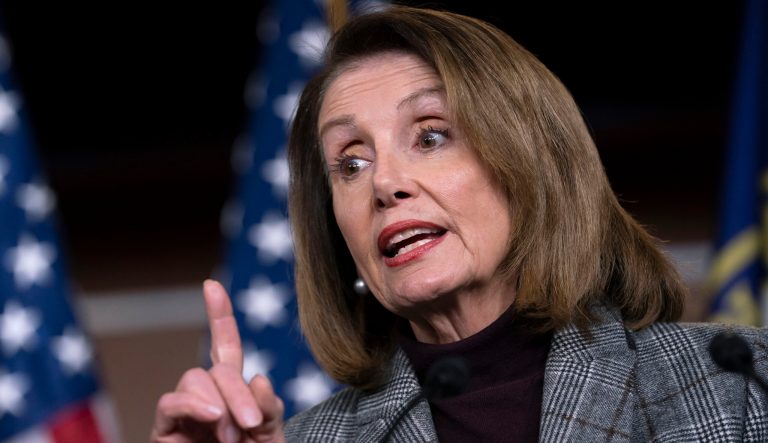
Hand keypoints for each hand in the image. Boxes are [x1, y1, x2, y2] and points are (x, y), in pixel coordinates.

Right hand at [151, 280, 284, 441]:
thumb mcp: (272, 438)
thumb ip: (269, 410)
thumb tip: (259, 377)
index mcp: (236, 395)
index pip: (226, 348)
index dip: (218, 316)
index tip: (211, 286)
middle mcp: (209, 399)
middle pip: (217, 367)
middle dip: (236, 390)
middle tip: (248, 424)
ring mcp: (186, 415)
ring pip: (194, 379)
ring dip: (217, 401)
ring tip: (231, 434)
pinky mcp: (165, 433)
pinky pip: (170, 403)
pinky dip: (191, 405)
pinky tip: (211, 417)